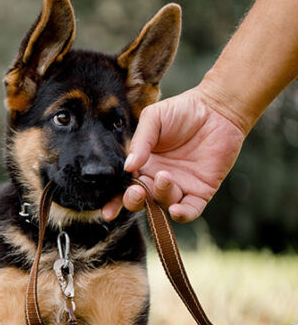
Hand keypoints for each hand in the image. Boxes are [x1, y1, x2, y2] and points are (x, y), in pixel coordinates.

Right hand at [102, 87, 245, 222]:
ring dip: (159, 196)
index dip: (114, 202)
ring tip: (164, 176)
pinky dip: (181, 215)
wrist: (217, 108)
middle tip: (137, 190)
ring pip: (163, 205)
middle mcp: (157, 179)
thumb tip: (127, 167)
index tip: (107, 211)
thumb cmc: (182, 111)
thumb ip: (140, 142)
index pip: (124, 188)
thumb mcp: (153, 119)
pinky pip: (190, 211)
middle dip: (134, 200)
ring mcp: (179, 187)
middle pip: (140, 201)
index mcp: (142, 165)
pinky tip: (176, 210)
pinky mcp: (201, 191)